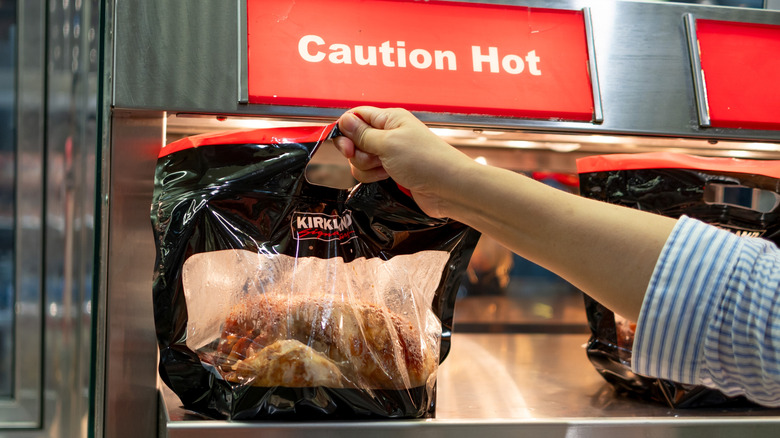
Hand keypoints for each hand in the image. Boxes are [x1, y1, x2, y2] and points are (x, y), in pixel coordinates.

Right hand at [333, 107, 473, 217]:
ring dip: (365, 167)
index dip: (346, 129)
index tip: (346, 145)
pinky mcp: (392, 172)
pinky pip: (370, 172)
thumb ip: (362, 134)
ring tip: (384, 169)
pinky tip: (386, 178)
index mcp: (390, 119)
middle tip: (370, 158)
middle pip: (356, 139)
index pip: (357, 115)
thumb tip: (344, 120)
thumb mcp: (388, 143)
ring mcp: (390, 154)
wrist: (448, 188)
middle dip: (356, 152)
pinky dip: (373, 176)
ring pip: (361, 159)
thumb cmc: (426, 161)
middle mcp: (389, 134)